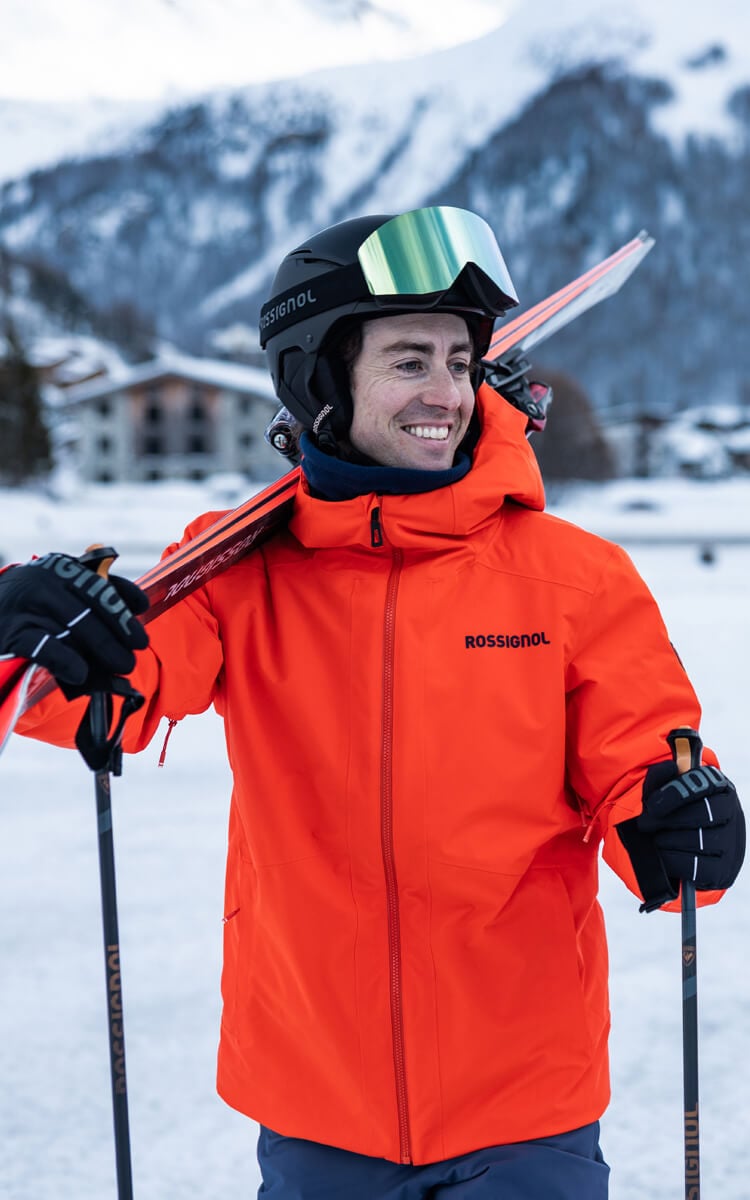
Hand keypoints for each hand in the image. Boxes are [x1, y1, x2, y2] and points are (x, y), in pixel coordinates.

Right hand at [0, 552, 148, 687]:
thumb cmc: (32, 611)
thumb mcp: (58, 595)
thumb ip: (91, 599)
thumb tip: (135, 614)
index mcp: (61, 569)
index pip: (99, 582)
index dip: (124, 596)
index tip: (142, 610)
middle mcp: (45, 581)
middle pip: (92, 606)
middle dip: (120, 630)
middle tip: (136, 651)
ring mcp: (28, 606)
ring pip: (75, 627)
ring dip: (103, 649)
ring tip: (122, 666)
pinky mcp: (12, 633)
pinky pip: (46, 647)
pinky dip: (67, 660)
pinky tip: (81, 674)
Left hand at [617, 759, 744, 910]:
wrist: (684, 847)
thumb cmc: (674, 813)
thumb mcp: (664, 791)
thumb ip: (661, 776)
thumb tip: (669, 767)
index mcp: (719, 788)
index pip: (703, 784)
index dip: (675, 793)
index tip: (651, 805)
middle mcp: (732, 814)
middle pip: (703, 814)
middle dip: (667, 820)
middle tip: (644, 824)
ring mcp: (731, 844)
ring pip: (700, 841)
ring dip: (668, 841)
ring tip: (655, 839)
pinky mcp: (722, 870)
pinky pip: (698, 867)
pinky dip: (674, 861)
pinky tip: (663, 855)